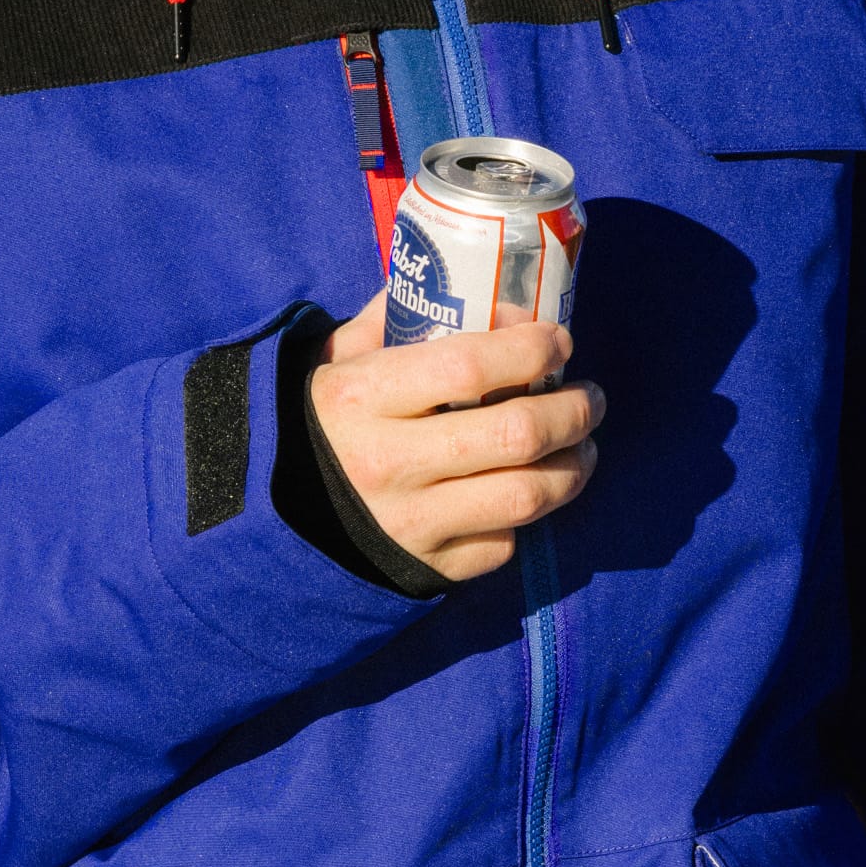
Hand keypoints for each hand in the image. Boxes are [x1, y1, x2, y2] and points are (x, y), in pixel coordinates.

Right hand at [309, 291, 603, 582]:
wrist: (275, 516)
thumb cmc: (323, 419)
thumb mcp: (340, 357)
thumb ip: (403, 318)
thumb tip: (497, 298)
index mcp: (362, 399)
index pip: (468, 367)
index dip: (531, 350)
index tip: (559, 342)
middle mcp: (387, 463)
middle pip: (514, 435)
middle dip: (572, 411)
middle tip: (590, 398)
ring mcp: (410, 523)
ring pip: (526, 496)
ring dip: (574, 467)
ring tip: (584, 445)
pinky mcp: (427, 568)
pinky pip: (504, 542)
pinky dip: (527, 515)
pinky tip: (531, 490)